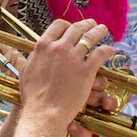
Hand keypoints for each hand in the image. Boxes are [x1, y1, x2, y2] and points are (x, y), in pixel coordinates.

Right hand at [18, 17, 114, 133]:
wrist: (43, 112)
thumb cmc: (32, 96)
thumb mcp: (26, 71)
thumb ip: (33, 58)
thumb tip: (35, 52)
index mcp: (43, 46)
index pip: (58, 25)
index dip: (67, 25)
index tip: (71, 28)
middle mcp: (59, 47)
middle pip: (76, 28)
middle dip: (86, 25)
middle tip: (91, 25)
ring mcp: (74, 58)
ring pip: (90, 37)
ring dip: (98, 31)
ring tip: (103, 30)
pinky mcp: (86, 70)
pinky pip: (100, 53)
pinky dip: (106, 49)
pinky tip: (109, 50)